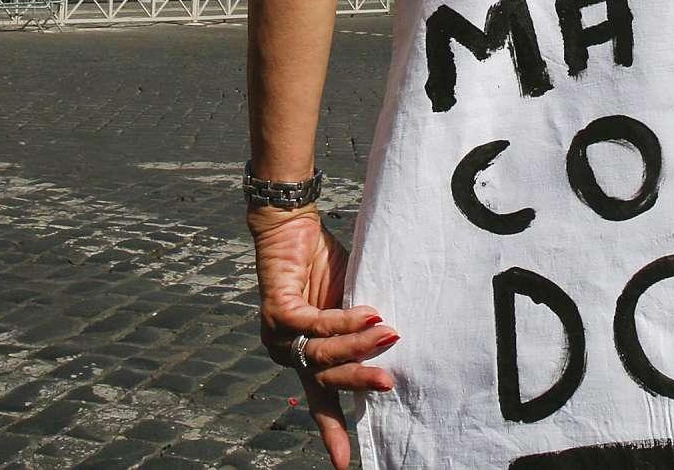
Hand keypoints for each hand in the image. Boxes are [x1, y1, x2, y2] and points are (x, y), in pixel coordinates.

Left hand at [250, 206, 396, 469]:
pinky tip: (368, 312)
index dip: (333, 432)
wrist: (292, 226)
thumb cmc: (321, 264)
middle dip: (359, 382)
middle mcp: (288, 351)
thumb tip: (396, 344)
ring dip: (358, 345)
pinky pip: (314, 325)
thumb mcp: (348, 303)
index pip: (321, 400)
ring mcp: (278, 333)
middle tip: (389, 383)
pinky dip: (344, 321)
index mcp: (305, 355)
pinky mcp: (277, 310)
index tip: (345, 464)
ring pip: (322, 353)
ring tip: (390, 333)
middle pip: (327, 378)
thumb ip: (360, 328)